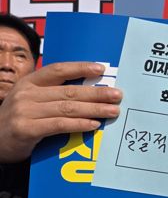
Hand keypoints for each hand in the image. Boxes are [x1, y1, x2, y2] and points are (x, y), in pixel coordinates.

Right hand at [0, 61, 121, 162]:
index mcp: (29, 82)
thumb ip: (53, 95)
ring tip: (113, 111)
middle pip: (69, 91)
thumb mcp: (31, 101)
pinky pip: (59, 125)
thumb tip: (90, 93)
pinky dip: (79, 124)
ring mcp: (25, 111)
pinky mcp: (26, 129)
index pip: (58, 70)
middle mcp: (26, 94)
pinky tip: (94, 125)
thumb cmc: (19, 120)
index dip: (80, 67)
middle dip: (97, 93)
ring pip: (67, 108)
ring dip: (94, 109)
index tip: (101, 69)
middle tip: (118, 95)